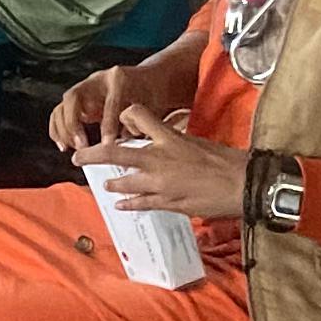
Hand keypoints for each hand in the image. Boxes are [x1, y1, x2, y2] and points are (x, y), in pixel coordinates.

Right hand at [53, 59, 170, 153]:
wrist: (150, 79)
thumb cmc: (153, 94)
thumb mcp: (152, 105)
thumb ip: (139, 123)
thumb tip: (126, 147)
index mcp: (119, 78)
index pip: (109, 102)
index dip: (108, 125)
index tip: (108, 145)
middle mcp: (98, 79)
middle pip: (74, 97)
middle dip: (74, 124)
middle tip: (82, 147)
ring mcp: (85, 87)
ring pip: (63, 105)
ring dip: (64, 129)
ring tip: (72, 148)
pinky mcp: (79, 99)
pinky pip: (60, 112)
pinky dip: (58, 129)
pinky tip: (64, 144)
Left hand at [91, 117, 247, 221]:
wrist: (242, 184)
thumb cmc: (225, 160)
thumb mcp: (197, 140)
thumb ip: (174, 139)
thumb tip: (160, 139)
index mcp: (169, 137)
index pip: (136, 115)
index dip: (124, 116)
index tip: (118, 120)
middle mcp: (159, 158)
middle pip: (115, 152)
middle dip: (92, 155)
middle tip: (77, 157)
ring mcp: (161, 183)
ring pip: (125, 182)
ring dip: (112, 183)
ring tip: (105, 184)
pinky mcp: (169, 203)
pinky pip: (141, 203)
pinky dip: (128, 203)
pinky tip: (119, 205)